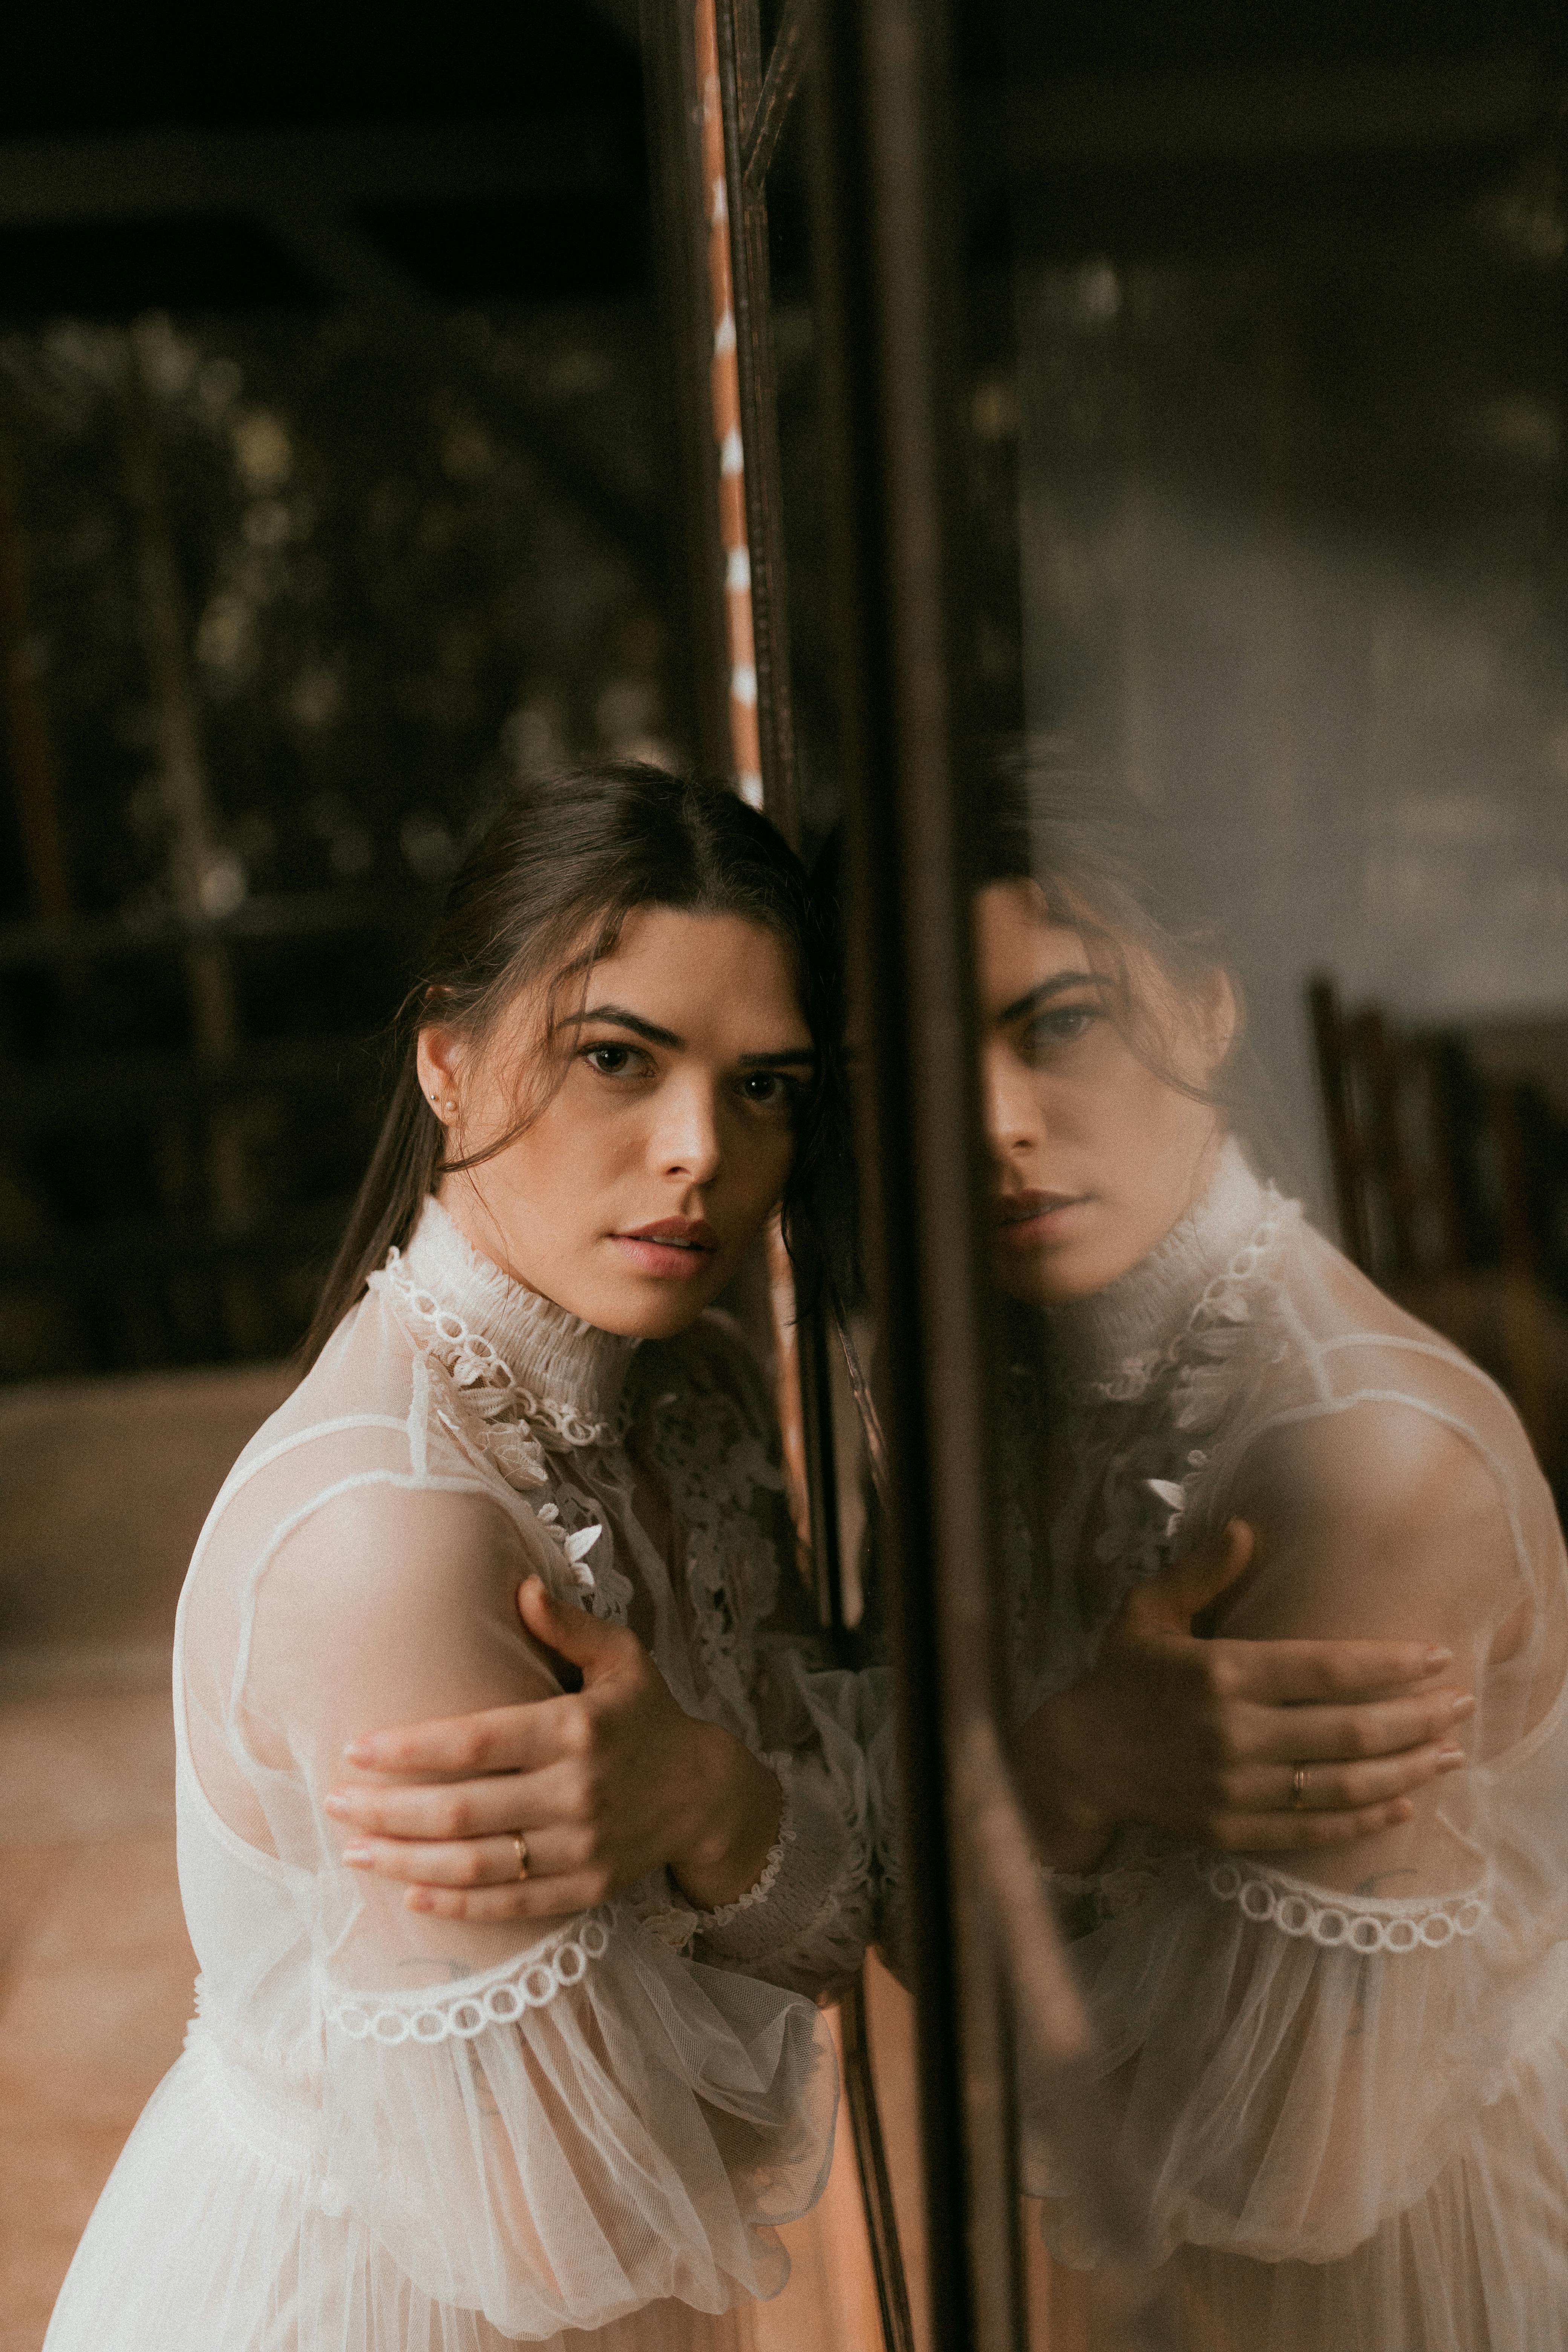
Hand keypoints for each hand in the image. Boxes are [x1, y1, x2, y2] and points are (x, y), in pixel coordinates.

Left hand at [324, 1578, 782, 1922]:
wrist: (706, 1793)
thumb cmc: (648, 1715)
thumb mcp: (622, 1657)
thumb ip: (568, 1626)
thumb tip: (520, 1588)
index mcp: (575, 1729)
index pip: (476, 1742)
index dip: (410, 1748)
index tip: (356, 1748)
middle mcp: (575, 1792)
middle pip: (463, 1811)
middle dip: (388, 1810)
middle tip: (334, 1802)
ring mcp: (581, 1847)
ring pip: (477, 1864)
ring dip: (406, 1861)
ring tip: (353, 1850)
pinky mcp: (586, 1889)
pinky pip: (510, 1905)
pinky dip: (456, 1903)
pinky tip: (410, 1892)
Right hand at [1017, 1521, 1474, 1871]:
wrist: (1078, 1759)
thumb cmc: (1120, 1677)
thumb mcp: (1149, 1612)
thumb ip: (1201, 1572)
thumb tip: (1248, 1528)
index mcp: (1221, 1673)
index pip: (1327, 1669)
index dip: (1389, 1664)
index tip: (1436, 1655)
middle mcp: (1234, 1733)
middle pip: (1349, 1731)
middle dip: (1418, 1718)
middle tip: (1463, 1705)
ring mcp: (1235, 1789)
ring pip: (1341, 1785)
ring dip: (1406, 1770)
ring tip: (1449, 1755)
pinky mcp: (1231, 1831)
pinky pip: (1311, 1831)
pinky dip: (1363, 1821)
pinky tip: (1402, 1805)